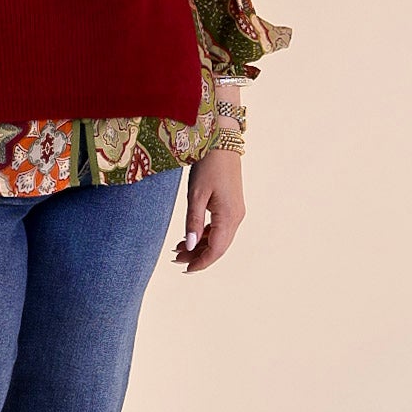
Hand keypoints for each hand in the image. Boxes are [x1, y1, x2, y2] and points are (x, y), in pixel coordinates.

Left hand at [173, 148, 244, 272]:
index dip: (201, 262)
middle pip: (218, 246)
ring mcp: (236, 211)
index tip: (185, 269)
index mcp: (229, 216)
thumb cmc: (208, 165)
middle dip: (197, 256)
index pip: (216, 249)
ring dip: (200, 246)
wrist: (221, 142)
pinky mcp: (232, 206)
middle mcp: (236, 217)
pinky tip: (190, 236)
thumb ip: (193, 222)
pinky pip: (220, 228)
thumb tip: (189, 246)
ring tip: (178, 249)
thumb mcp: (196, 195)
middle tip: (175, 259)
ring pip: (219, 238)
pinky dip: (205, 235)